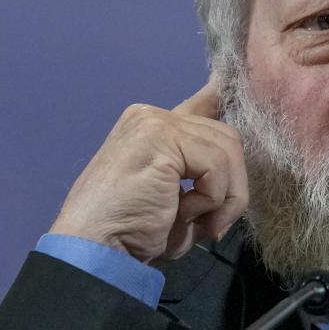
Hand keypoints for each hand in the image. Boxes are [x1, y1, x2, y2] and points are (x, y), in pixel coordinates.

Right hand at [49, 77, 249, 263]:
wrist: (94, 249)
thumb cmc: (133, 234)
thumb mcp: (179, 201)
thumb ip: (203, 177)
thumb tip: (234, 168)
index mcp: (152, 126)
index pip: (202, 103)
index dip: (221, 96)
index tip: (229, 80)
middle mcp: (152, 116)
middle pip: (227, 137)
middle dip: (232, 184)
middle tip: (213, 223)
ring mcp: (156, 122)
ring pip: (228, 151)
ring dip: (226, 196)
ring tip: (201, 223)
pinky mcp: (162, 137)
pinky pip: (217, 165)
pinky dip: (212, 198)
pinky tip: (185, 214)